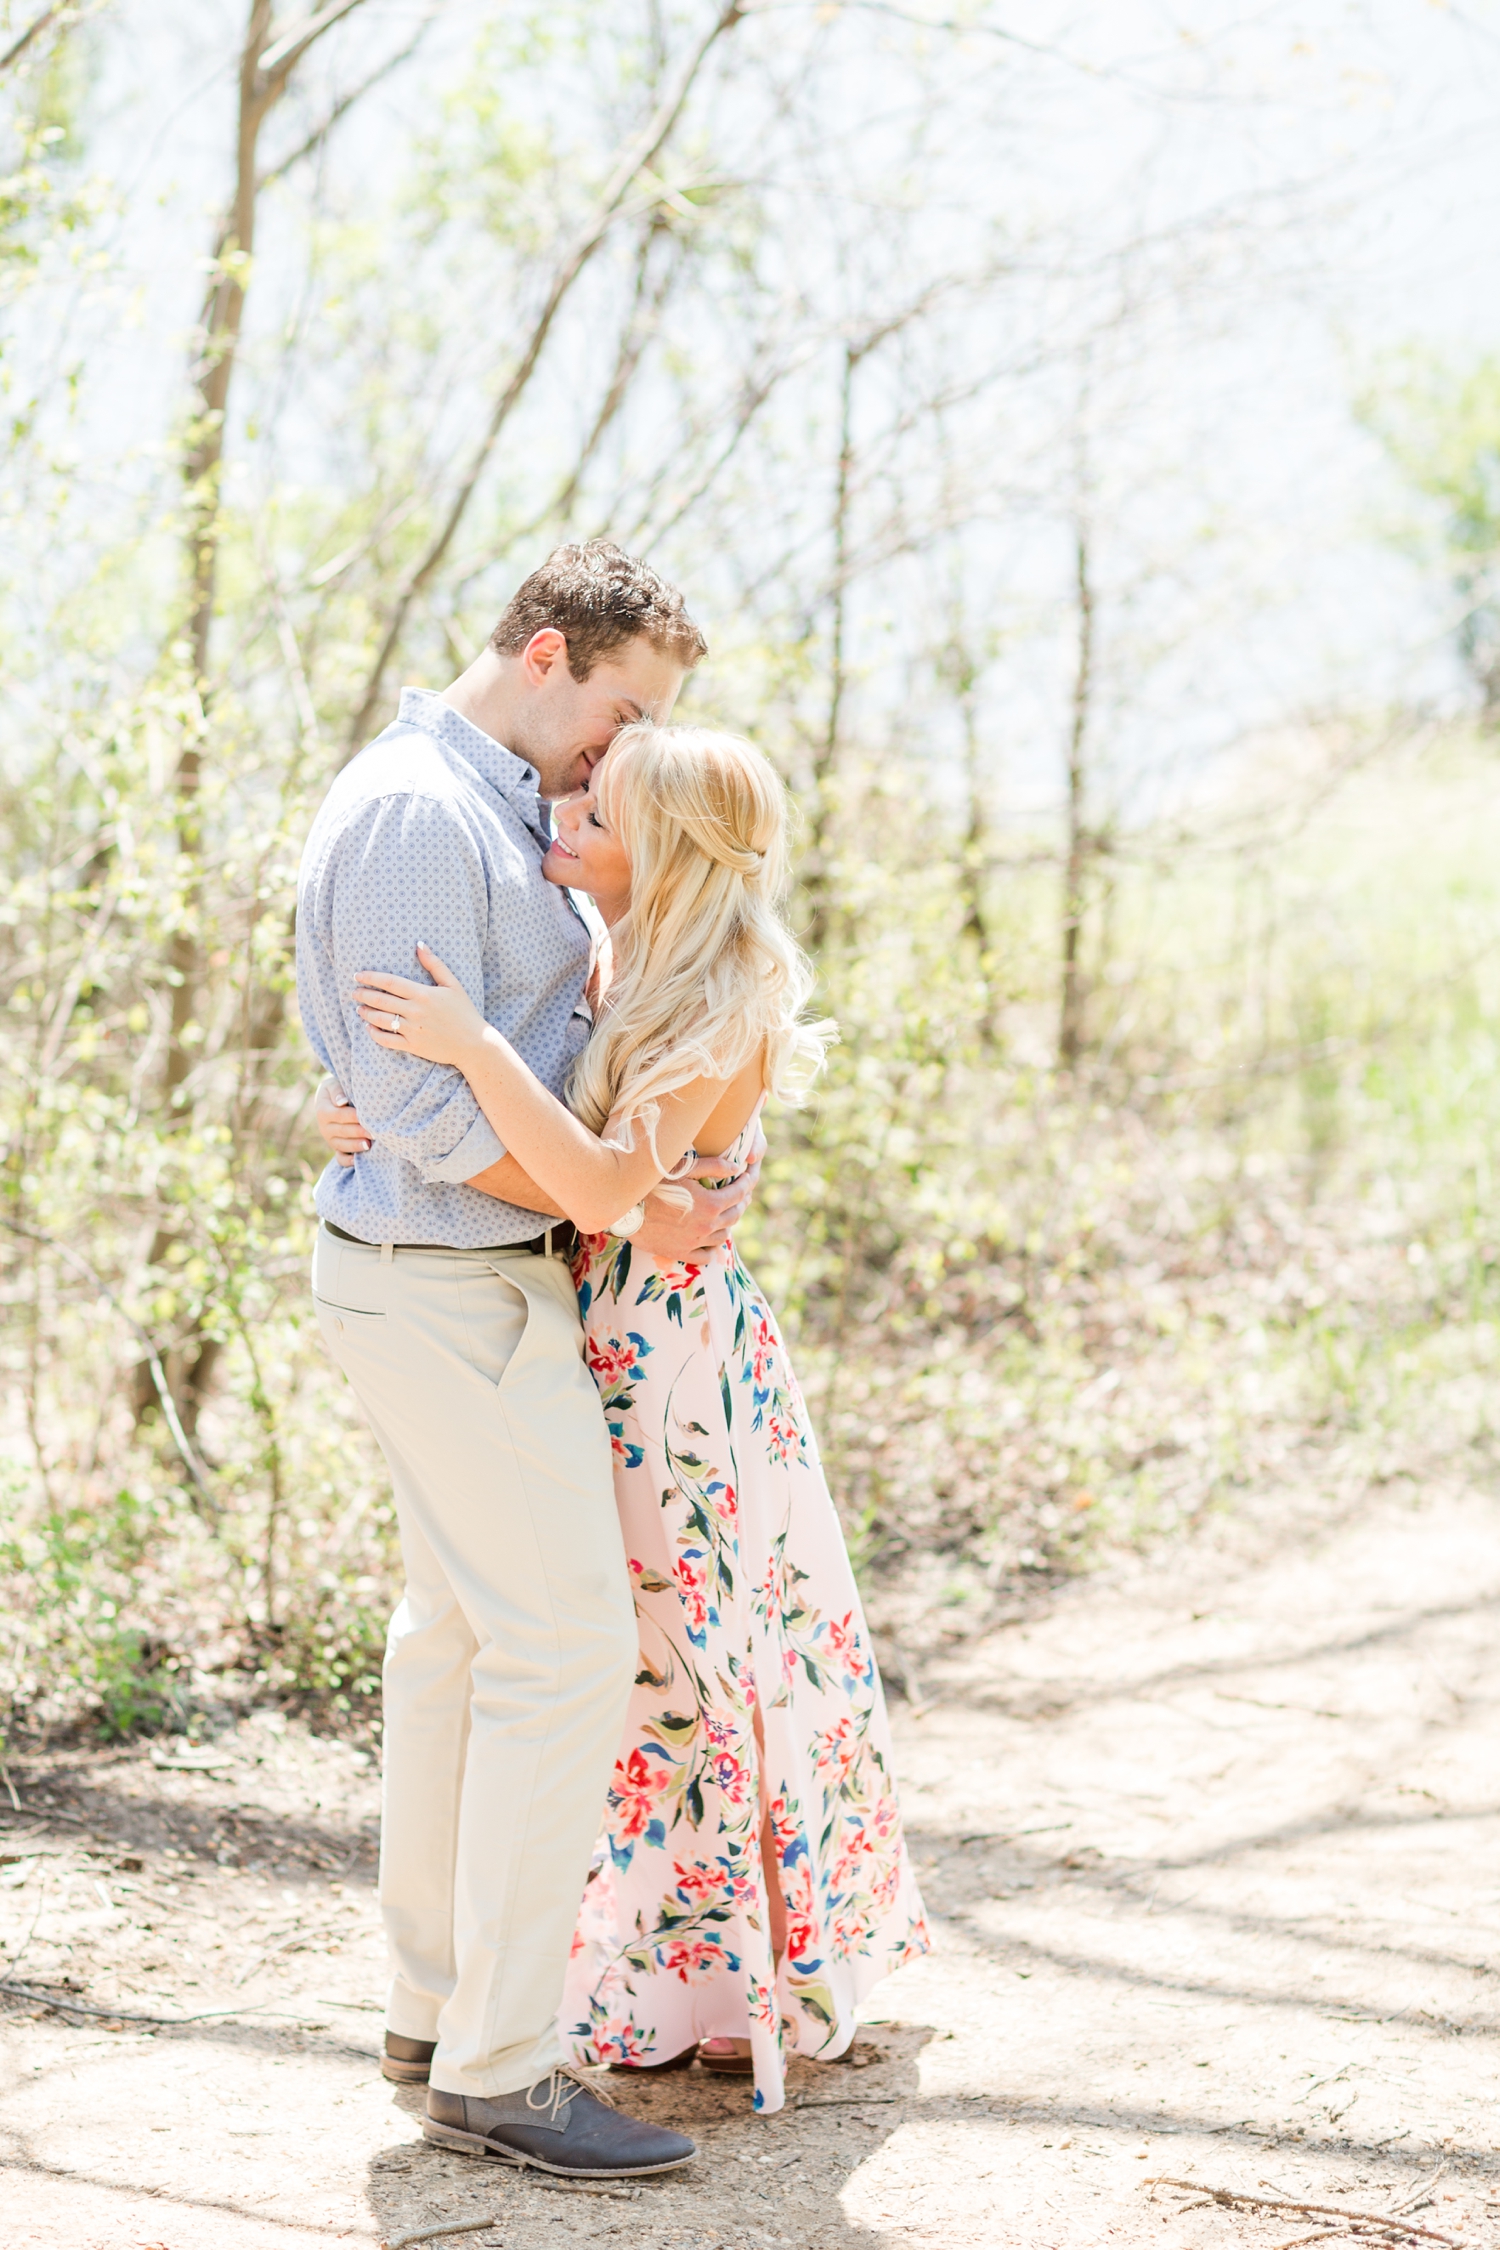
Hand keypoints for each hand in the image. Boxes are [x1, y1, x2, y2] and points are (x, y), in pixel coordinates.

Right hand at [314, 1076, 370, 1166]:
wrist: (330, 1099)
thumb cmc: (337, 1090)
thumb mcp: (333, 1085)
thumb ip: (337, 1092)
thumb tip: (342, 1102)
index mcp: (323, 1111)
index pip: (340, 1115)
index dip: (354, 1117)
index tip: (368, 1119)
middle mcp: (324, 1127)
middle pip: (343, 1131)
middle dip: (359, 1133)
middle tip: (375, 1134)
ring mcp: (330, 1139)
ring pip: (342, 1145)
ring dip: (356, 1146)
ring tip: (369, 1145)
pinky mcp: (336, 1148)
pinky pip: (340, 1158)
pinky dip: (347, 1161)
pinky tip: (358, 1160)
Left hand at [354, 944, 486, 1065]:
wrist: (474, 1044)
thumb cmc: (465, 1012)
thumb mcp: (453, 984)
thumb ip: (434, 964)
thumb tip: (419, 944)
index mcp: (423, 994)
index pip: (390, 982)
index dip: (371, 978)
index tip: (358, 976)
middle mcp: (415, 1011)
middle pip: (381, 1000)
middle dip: (364, 995)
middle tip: (354, 992)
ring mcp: (413, 1029)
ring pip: (381, 1020)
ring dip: (367, 1013)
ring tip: (359, 1009)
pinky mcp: (413, 1045)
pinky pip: (387, 1040)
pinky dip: (375, 1034)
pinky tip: (369, 1028)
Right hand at [632, 1128, 764, 1259]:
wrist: (625, 1208)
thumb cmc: (652, 1182)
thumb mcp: (683, 1167)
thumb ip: (713, 1166)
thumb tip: (737, 1168)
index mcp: (711, 1204)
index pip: (739, 1193)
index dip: (747, 1182)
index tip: (748, 1176)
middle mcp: (707, 1226)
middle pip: (735, 1215)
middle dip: (741, 1202)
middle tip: (741, 1193)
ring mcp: (695, 1243)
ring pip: (723, 1237)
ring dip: (728, 1224)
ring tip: (726, 1214)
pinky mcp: (681, 1253)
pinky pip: (706, 1256)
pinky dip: (711, 1248)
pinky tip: (709, 1239)